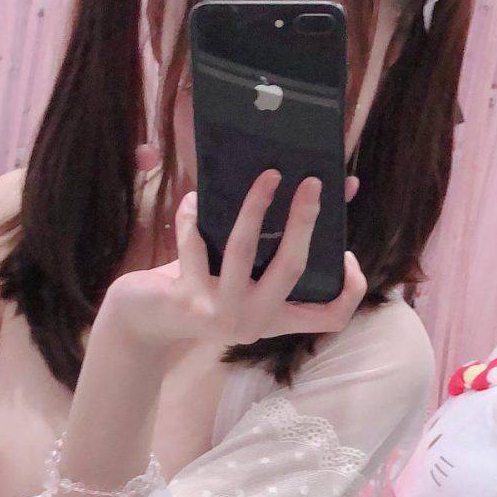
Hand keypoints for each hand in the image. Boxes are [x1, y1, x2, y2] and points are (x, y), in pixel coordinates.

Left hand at [104, 171, 366, 351]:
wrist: (144, 320)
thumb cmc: (202, 285)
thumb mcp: (245, 273)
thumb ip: (278, 241)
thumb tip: (337, 188)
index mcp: (276, 316)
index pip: (332, 317)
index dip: (352, 289)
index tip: (347, 253)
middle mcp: (254, 320)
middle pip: (292, 268)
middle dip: (304, 220)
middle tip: (312, 182)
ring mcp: (221, 312)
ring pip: (243, 251)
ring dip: (254, 207)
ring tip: (266, 176)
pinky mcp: (187, 299)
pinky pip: (195, 244)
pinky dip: (193, 215)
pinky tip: (194, 198)